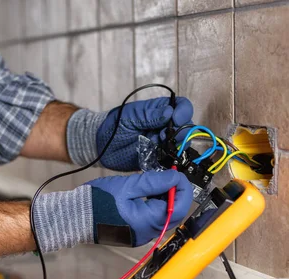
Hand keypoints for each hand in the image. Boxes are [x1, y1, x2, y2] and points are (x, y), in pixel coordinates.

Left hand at [66, 97, 193, 170]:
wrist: (102, 146)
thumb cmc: (114, 126)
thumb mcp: (131, 116)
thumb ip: (150, 115)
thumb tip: (170, 112)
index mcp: (161, 111)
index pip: (182, 107)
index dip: (183, 112)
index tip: (175, 119)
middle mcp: (166, 126)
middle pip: (186, 127)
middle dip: (180, 132)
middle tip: (163, 135)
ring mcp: (163, 143)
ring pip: (181, 145)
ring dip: (174, 146)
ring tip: (157, 145)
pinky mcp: (158, 158)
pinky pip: (171, 160)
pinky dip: (168, 160)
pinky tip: (157, 157)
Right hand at [88, 169, 192, 245]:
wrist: (77, 216)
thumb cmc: (98, 201)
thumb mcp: (128, 186)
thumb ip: (154, 182)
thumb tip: (175, 177)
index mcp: (147, 222)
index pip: (178, 207)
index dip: (183, 189)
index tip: (177, 174)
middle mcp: (148, 233)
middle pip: (174, 214)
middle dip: (176, 194)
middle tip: (168, 176)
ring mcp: (142, 235)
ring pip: (165, 216)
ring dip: (166, 199)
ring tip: (157, 182)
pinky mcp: (137, 233)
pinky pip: (154, 219)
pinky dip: (156, 205)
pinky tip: (149, 193)